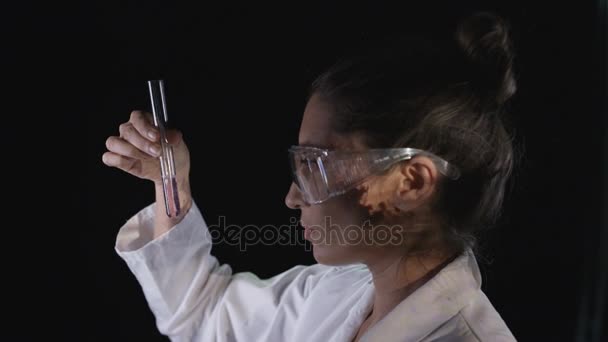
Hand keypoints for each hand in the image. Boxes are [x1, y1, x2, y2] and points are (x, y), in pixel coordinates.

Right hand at [103, 110, 192, 233]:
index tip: (156, 137)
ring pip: (113, 142)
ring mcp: (123, 145)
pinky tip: (133, 162)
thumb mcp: (179, 144)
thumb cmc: (175, 153)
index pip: (137, 117)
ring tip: (147, 158)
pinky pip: (109, 157)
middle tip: (157, 152)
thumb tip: (171, 136)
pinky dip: (117, 160)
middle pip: (126, 130)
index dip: (144, 127)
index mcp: (145, 122)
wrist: (174, 171)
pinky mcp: (120, 160)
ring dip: (129, 151)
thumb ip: (174, 137)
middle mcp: (131, 131)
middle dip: (142, 143)